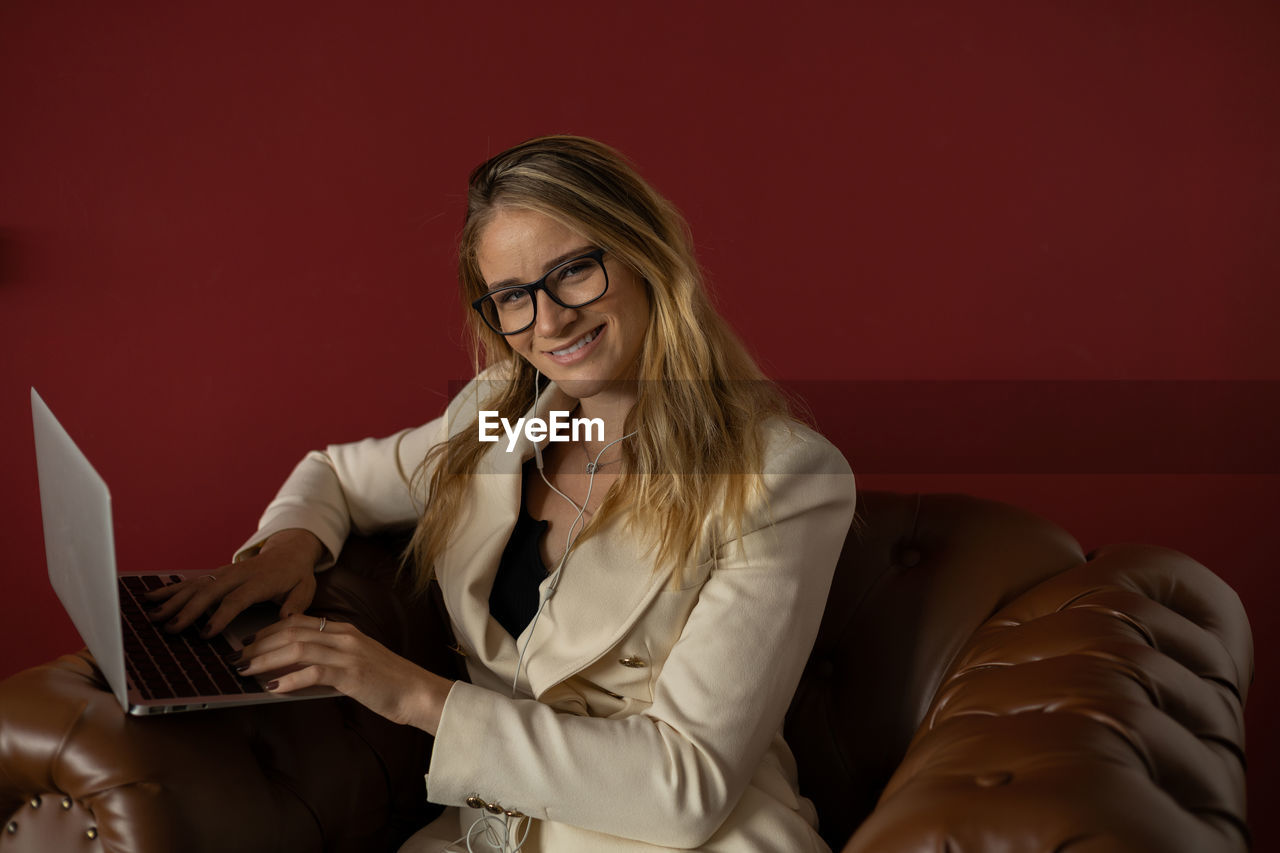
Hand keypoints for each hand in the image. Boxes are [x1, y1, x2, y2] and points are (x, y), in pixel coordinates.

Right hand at [144, 528, 323, 636]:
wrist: (289, 551)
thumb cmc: (296, 576)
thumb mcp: (305, 589)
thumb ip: (297, 603)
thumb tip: (286, 618)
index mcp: (260, 581)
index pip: (237, 599)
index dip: (221, 615)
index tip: (206, 633)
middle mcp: (238, 575)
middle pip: (210, 592)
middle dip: (188, 611)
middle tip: (170, 629)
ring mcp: (224, 573)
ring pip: (196, 585)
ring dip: (173, 600)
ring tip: (153, 615)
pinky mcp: (216, 574)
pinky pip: (191, 581)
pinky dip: (170, 589)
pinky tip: (151, 597)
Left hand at [234, 613, 453, 732]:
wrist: (418, 693)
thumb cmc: (387, 683)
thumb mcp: (355, 665)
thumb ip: (328, 662)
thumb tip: (290, 672)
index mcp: (344, 630)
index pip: (298, 622)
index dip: (268, 630)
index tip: (248, 642)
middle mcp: (344, 636)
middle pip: (291, 632)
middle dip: (259, 644)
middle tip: (236, 658)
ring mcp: (348, 653)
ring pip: (297, 648)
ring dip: (266, 660)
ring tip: (246, 671)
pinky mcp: (352, 674)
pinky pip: (313, 672)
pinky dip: (288, 680)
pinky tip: (272, 689)